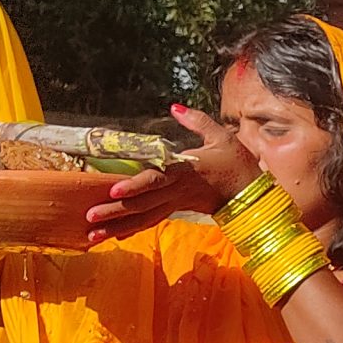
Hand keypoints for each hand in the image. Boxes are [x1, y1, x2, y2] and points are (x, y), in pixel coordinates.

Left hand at [84, 104, 261, 241]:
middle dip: (116, 212)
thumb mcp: (222, 137)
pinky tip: (113, 235)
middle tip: (89, 217)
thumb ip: (197, 121)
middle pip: (143, 204)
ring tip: (92, 234)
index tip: (114, 191)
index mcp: (187, 172)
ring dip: (118, 226)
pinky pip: (151, 221)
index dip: (135, 186)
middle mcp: (178, 191)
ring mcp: (177, 204)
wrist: (253, 195)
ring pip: (144, 218)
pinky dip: (131, 228)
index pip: (157, 180)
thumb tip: (175, 108)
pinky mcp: (178, 210)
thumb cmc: (238, 164)